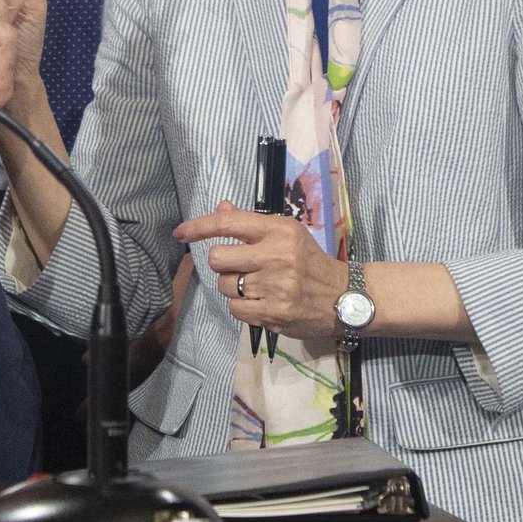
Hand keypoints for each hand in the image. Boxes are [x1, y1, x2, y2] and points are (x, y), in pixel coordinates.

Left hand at [175, 202, 348, 343]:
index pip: (227, 223)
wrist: (342, 297)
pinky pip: (235, 309)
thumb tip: (220, 207)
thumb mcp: (285, 234)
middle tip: (240, 266)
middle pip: (217, 258)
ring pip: (224, 285)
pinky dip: (241, 306)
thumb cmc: (308, 261)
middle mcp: (275, 255)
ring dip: (232, 286)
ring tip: (255, 286)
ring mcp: (274, 286)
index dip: (198, 226)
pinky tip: (260, 301)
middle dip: (223, 263)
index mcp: (278, 230)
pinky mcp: (274, 313)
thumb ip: (250, 222)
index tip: (180, 232)